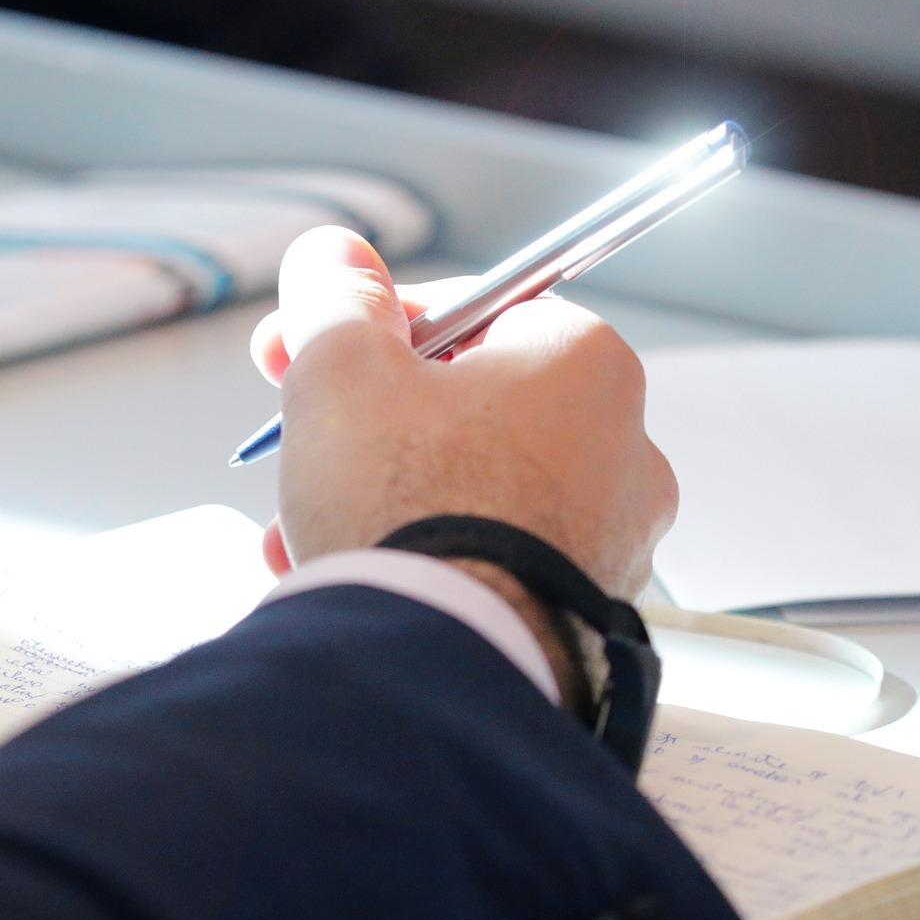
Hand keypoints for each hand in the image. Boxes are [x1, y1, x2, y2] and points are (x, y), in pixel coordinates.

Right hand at [249, 226, 676, 602]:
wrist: (444, 664)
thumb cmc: (404, 499)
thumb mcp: (342, 371)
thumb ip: (337, 302)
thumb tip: (333, 255)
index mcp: (584, 362)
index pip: (472, 313)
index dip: (371, 327)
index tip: (301, 350)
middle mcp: (623, 448)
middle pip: (470, 409)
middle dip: (369, 425)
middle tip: (296, 442)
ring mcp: (613, 543)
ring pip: (473, 496)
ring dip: (382, 501)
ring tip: (301, 532)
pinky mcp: (585, 619)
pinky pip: (489, 570)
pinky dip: (423, 567)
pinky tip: (349, 583)